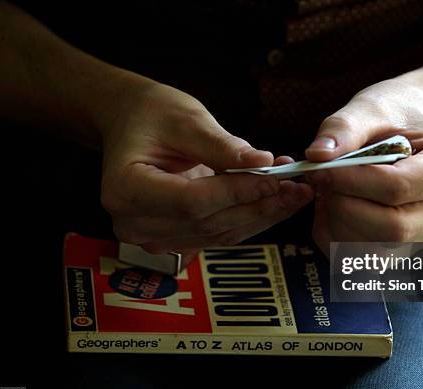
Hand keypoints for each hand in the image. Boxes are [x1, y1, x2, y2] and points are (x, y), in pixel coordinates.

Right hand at [100, 82, 312, 264]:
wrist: (133, 124)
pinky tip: (274, 200)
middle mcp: (132, 223)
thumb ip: (222, 146)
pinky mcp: (171, 240)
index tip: (275, 177)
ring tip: (294, 193)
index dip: (238, 192)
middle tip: (297, 188)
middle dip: (258, 206)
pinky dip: (248, 218)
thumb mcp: (186, 119)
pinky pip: (217, 234)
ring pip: (218, 234)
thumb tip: (263, 161)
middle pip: (208, 223)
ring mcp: (151, 237)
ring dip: (260, 215)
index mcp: (125, 189)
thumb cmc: (152, 114)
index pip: (192, 201)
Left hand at [304, 78, 422, 254]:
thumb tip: (316, 155)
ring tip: (327, 188)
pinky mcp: (404, 247)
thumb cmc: (398, 112)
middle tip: (319, 180)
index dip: (349, 182)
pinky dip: (335, 235)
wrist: (417, 124)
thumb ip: (344, 128)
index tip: (318, 168)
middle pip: (390, 228)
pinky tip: (330, 206)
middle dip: (343, 206)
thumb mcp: (372, 108)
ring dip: (337, 222)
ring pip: (374, 249)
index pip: (396, 188)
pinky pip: (362, 258)